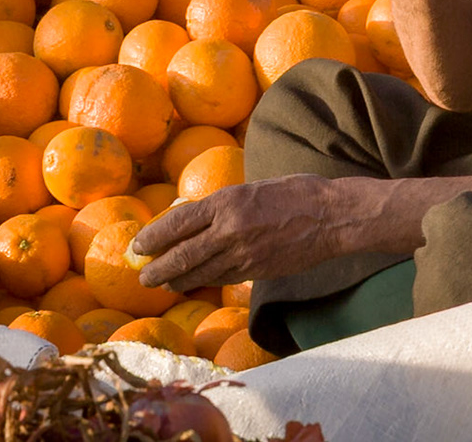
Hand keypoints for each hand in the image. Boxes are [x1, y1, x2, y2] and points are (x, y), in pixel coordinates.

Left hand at [132, 175, 349, 291]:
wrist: (333, 216)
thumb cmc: (295, 192)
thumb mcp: (252, 187)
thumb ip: (223, 204)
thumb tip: (193, 217)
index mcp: (227, 202)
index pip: (179, 223)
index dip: (154, 237)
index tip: (138, 246)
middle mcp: (231, 230)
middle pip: (183, 255)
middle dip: (159, 269)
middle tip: (143, 276)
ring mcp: (245, 254)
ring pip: (201, 273)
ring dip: (178, 280)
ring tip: (163, 284)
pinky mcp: (257, 271)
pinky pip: (223, 278)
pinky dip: (205, 281)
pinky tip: (196, 282)